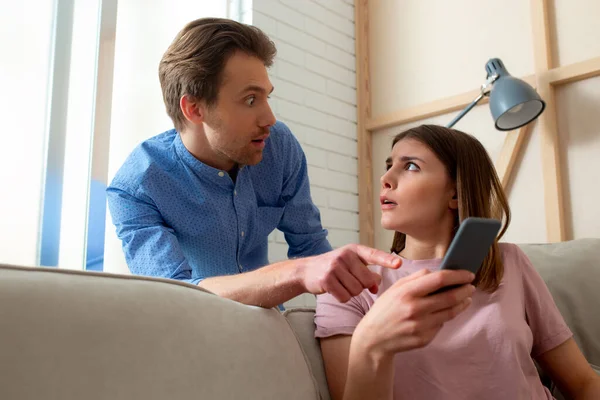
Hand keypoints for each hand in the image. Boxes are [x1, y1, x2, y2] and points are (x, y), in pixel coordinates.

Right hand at [301, 244, 401, 301]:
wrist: (307, 270)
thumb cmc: (334, 268)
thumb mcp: (351, 264)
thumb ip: (367, 273)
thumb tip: (377, 286)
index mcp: (354, 250)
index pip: (374, 255)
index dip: (387, 260)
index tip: (399, 264)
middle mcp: (345, 256)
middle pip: (367, 281)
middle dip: (362, 286)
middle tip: (350, 281)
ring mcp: (334, 267)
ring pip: (356, 291)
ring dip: (351, 293)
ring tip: (341, 284)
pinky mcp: (326, 279)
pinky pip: (344, 297)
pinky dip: (342, 298)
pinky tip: (335, 290)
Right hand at [353, 268, 475, 358]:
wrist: (374, 338)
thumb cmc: (385, 310)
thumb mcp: (395, 288)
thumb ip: (415, 278)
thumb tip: (438, 272)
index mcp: (407, 293)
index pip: (439, 279)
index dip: (457, 276)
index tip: (468, 274)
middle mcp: (415, 309)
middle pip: (450, 297)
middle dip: (465, 290)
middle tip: (471, 286)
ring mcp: (421, 326)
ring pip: (450, 312)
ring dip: (462, 303)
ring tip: (466, 298)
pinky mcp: (424, 339)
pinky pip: (441, 325)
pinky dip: (445, 317)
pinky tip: (445, 312)